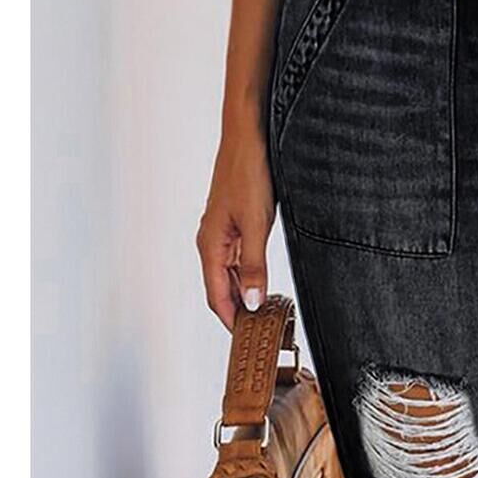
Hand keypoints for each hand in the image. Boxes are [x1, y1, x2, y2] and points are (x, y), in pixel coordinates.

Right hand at [196, 125, 274, 329]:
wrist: (249, 136)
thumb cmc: (248, 172)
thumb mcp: (256, 224)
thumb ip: (253, 265)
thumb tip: (251, 302)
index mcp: (210, 245)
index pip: (216, 297)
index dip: (231, 321)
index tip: (247, 341)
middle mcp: (211, 241)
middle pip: (222, 289)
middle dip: (239, 311)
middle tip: (261, 333)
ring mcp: (222, 232)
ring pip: (230, 275)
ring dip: (245, 294)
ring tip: (266, 313)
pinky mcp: (235, 223)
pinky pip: (238, 258)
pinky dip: (249, 274)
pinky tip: (264, 282)